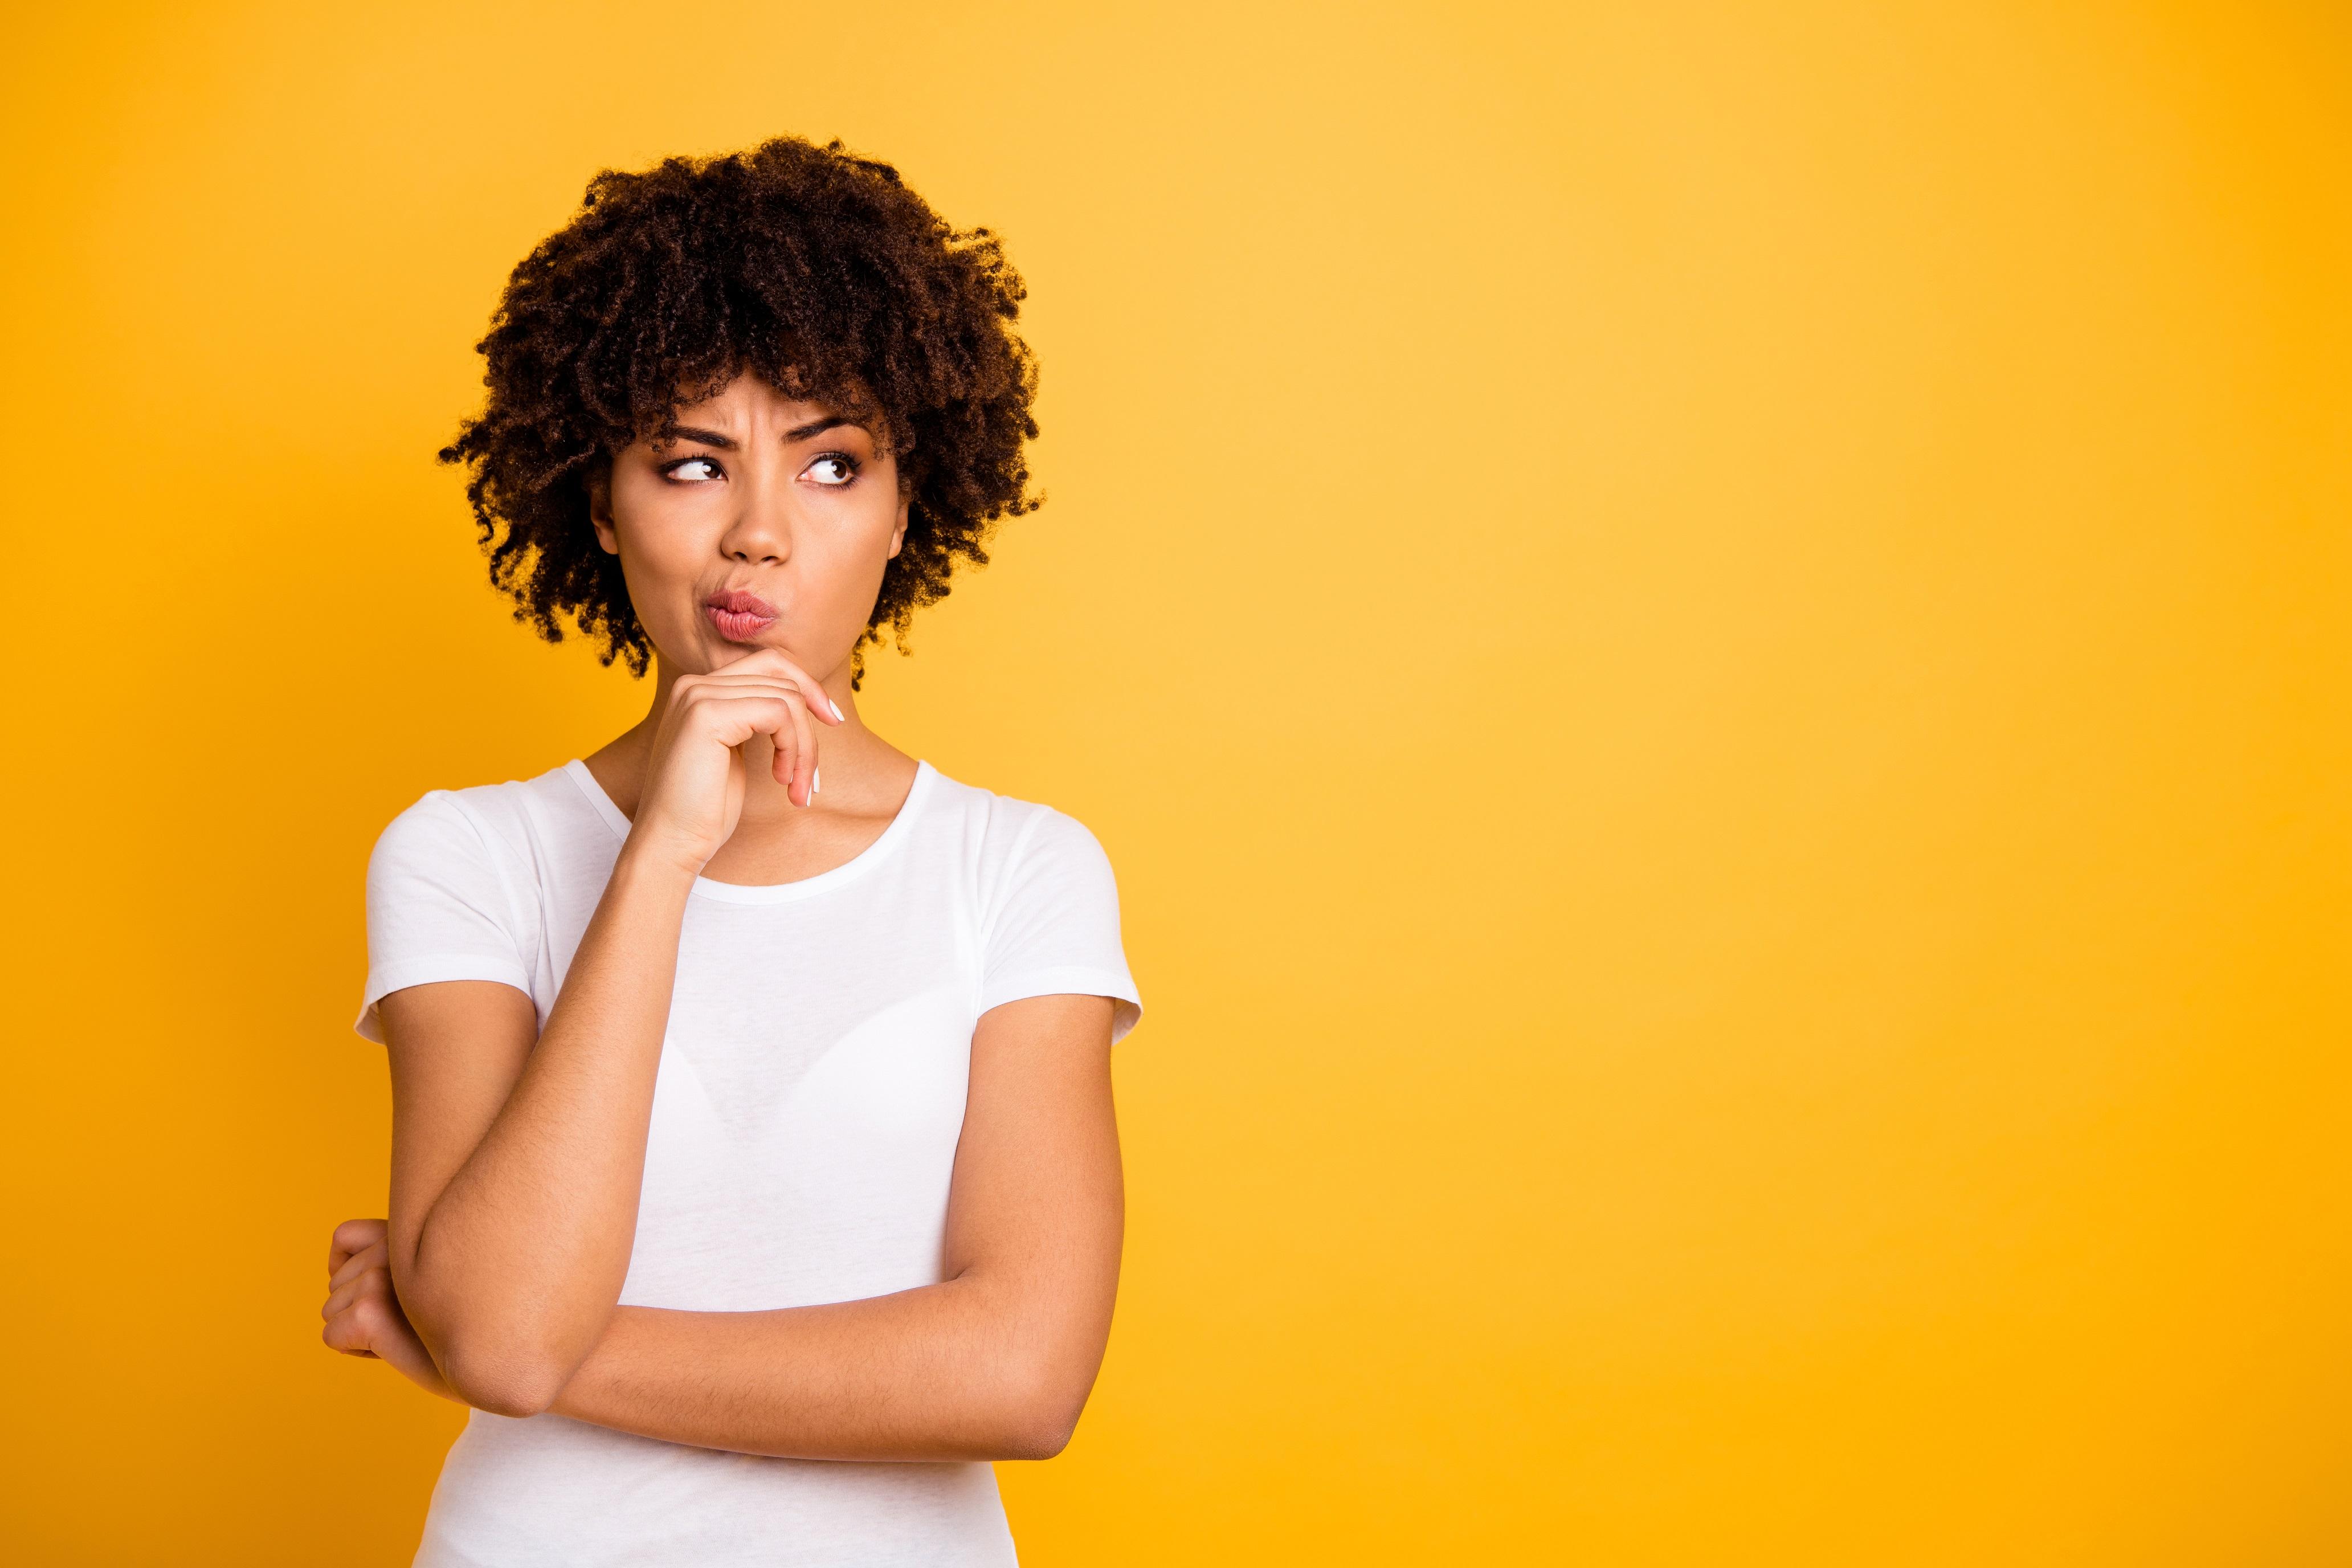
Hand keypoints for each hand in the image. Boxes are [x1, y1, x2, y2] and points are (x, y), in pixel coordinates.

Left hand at [322, 1218, 459, 1402]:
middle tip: (411, 1320)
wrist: (503, 1363)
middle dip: (363, 1306)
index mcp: (411, 1228)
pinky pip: (332, 1335)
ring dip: (361, 1329)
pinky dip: (355, 1350)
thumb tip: (343, 1268)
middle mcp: (395, 1243)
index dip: (358, 1271)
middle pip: (336, 1280)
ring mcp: (381, 1275)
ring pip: (331, 1309)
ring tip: (408, 1333)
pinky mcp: (370, 1310)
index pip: (345, 1236)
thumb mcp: (442, 1271)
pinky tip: (394, 1349)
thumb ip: (406, 1254)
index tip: (395, 1293)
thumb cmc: (476, 1322)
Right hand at [632, 647, 846, 872]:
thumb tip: (807, 700)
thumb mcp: (735, 753)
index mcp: (700, 690)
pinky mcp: (707, 714)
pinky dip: (793, 747)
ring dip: (804, 748)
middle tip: (812, 775)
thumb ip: (755, 719)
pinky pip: (778, 713)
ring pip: (787, 699)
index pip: (769, 663)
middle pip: (782, 678)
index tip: (832, 719)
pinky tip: (781, 780)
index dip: (807, 687)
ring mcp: (698, 695)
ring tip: (797, 787)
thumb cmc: (705, 809)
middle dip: (810, 728)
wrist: (670, 843)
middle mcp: (695, 684)